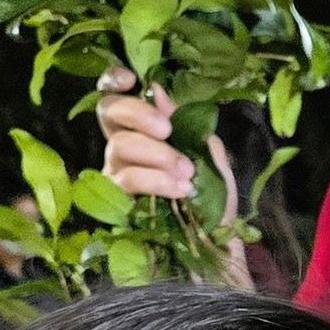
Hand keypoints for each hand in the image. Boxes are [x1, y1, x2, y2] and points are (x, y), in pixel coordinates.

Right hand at [94, 67, 249, 287]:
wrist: (219, 250)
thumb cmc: (214, 203)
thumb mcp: (212, 159)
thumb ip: (191, 127)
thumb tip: (163, 90)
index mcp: (144, 131)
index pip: (116, 97)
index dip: (114, 81)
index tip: (132, 78)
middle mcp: (122, 149)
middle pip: (109, 113)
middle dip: (139, 115)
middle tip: (168, 131)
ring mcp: (114, 175)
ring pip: (118, 147)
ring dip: (157, 155)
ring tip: (187, 173)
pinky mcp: (114, 204)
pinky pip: (125, 182)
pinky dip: (155, 181)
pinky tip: (180, 188)